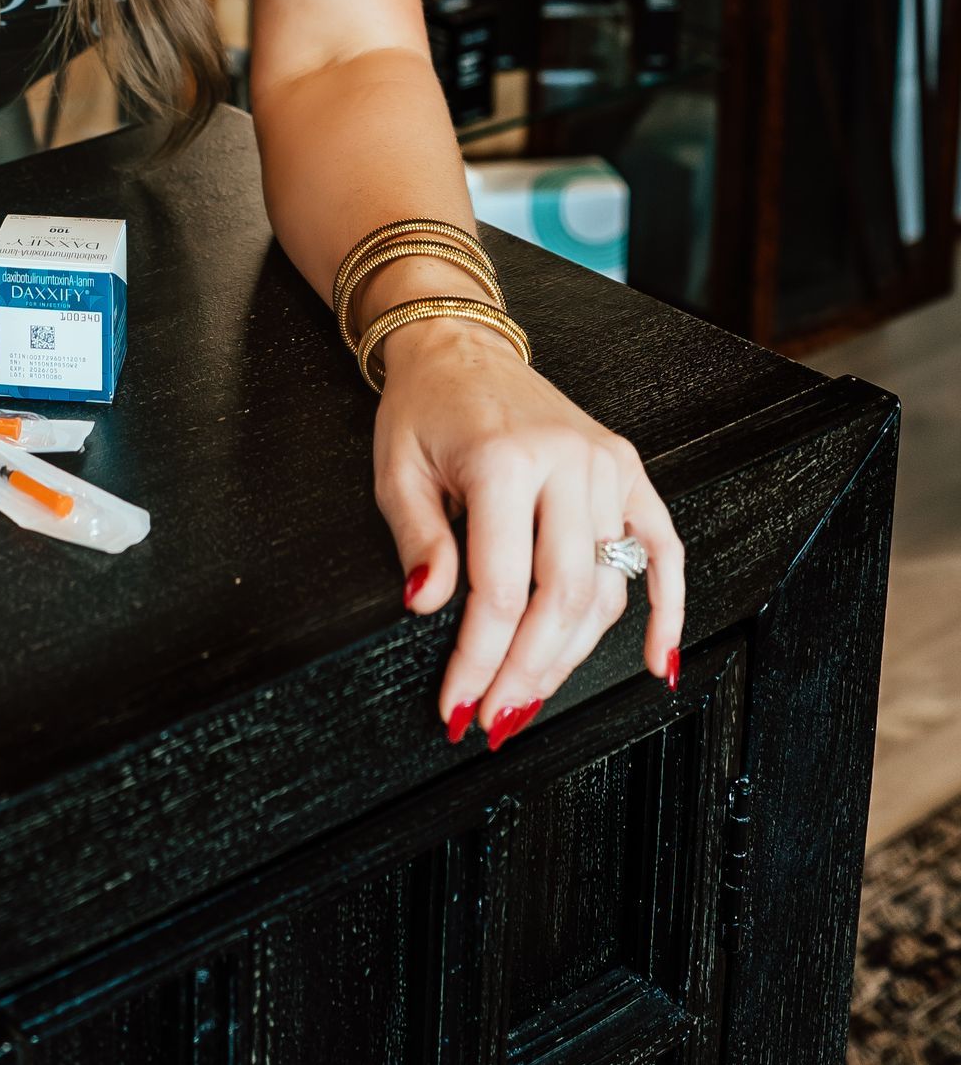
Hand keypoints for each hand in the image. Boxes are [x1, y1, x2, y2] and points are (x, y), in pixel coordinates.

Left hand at [372, 318, 684, 746]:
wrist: (460, 347)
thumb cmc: (424, 410)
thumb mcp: (396, 470)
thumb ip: (418, 540)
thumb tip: (428, 607)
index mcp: (502, 460)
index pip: (499, 588)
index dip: (479, 659)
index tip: (459, 704)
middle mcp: (566, 461)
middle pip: (562, 597)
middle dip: (529, 671)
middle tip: (499, 718)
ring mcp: (606, 464)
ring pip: (606, 586)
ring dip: (574, 654)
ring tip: (535, 695)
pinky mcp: (627, 468)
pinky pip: (663, 547)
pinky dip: (668, 609)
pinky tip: (658, 662)